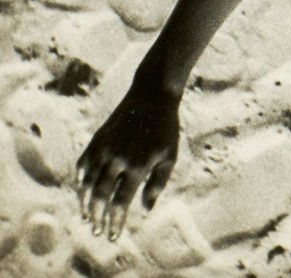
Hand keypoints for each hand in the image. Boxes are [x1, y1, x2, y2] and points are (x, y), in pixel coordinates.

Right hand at [76, 74, 179, 239]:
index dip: (114, 223)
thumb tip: (144, 210)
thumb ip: (157, 184)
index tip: (112, 236)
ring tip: (87, 217)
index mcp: (138, 166)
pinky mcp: (97, 139)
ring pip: (87, 184)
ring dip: (85, 204)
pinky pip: (83, 164)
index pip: (120, 203)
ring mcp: (105, 148)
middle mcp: (118, 159)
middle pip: (101, 197)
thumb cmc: (165, 129)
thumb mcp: (169, 156)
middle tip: (97, 231)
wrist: (152, 95)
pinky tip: (82, 191)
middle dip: (98, 218)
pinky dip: (80, 181)